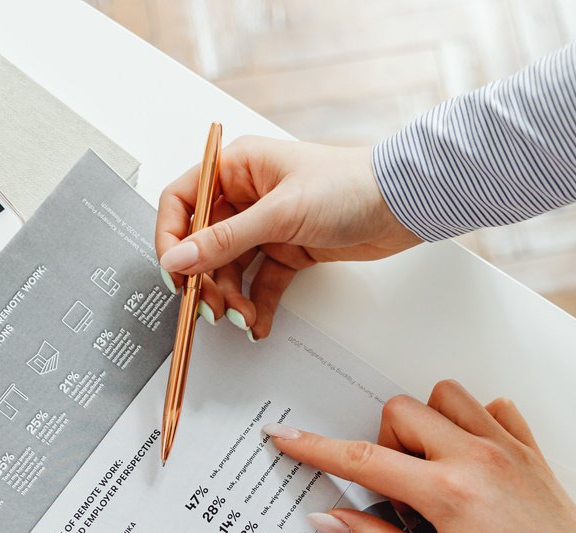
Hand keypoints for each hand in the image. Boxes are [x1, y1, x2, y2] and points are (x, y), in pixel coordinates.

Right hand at [155, 137, 418, 339]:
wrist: (404, 203)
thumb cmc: (351, 186)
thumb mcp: (280, 214)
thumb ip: (225, 240)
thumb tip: (180, 257)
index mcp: (237, 168)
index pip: (182, 200)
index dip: (171, 237)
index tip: (174, 271)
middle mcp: (246, 194)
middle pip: (203, 243)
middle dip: (206, 279)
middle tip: (211, 307)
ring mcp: (267, 224)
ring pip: (231, 268)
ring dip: (233, 297)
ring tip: (244, 317)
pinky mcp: (288, 249)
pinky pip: (260, 282)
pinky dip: (257, 303)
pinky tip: (259, 322)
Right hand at [263, 381, 575, 532]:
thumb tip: (329, 519)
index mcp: (449, 493)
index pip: (363, 459)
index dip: (314, 448)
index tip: (286, 436)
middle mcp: (477, 457)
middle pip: (399, 412)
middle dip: (382, 444)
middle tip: (397, 495)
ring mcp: (507, 446)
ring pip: (443, 397)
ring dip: (425, 426)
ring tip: (431, 475)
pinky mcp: (529, 448)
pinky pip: (489, 407)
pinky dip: (470, 424)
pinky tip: (470, 464)